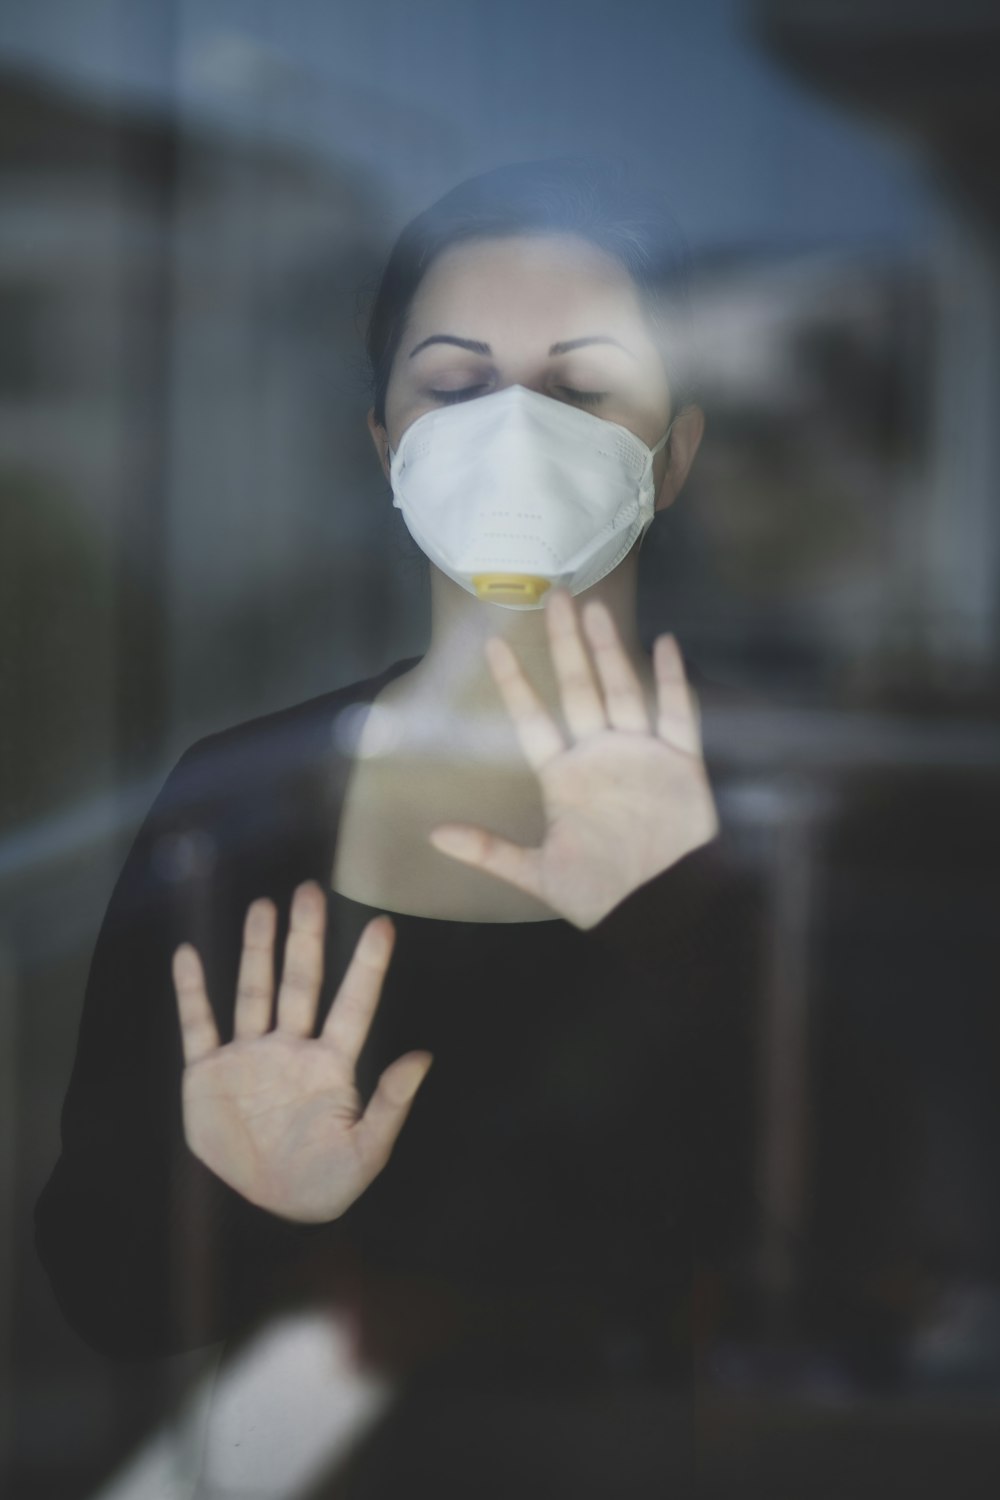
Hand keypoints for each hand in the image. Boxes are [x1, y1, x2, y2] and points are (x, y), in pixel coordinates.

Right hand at [171, 882, 431, 1222]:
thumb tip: (423, 1056)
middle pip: (300, 983)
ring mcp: (248, 1056)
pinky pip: (198, 1024)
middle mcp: (291, 1048)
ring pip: (254, 991)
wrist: (264, 1213)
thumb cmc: (323, 1184)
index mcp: (331, 1066)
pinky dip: (191, 991)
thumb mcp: (365, 1154)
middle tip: (310, 890)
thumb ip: (391, 1107)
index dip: (367, 967)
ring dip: (257, 950)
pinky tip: (187, 953)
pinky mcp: (207, 1073)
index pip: (353, 1006)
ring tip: (263, 906)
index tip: (382, 925)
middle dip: (305, 939)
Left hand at [429, 590, 717, 928]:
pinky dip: (674, 680)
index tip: (493, 646)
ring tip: (596, 609)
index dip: (515, 684)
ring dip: (609, 650)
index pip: (533, 719)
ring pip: (622, 689)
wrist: (660, 911)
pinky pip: (677, 714)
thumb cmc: (600, 895)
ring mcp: (640, 754)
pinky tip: (665, 643)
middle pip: (579, 688)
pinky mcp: (680, 763)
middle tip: (555, 596)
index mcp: (564, 777)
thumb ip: (490, 851)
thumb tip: (434, 836)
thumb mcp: (538, 874)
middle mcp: (600, 755)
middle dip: (565, 644)